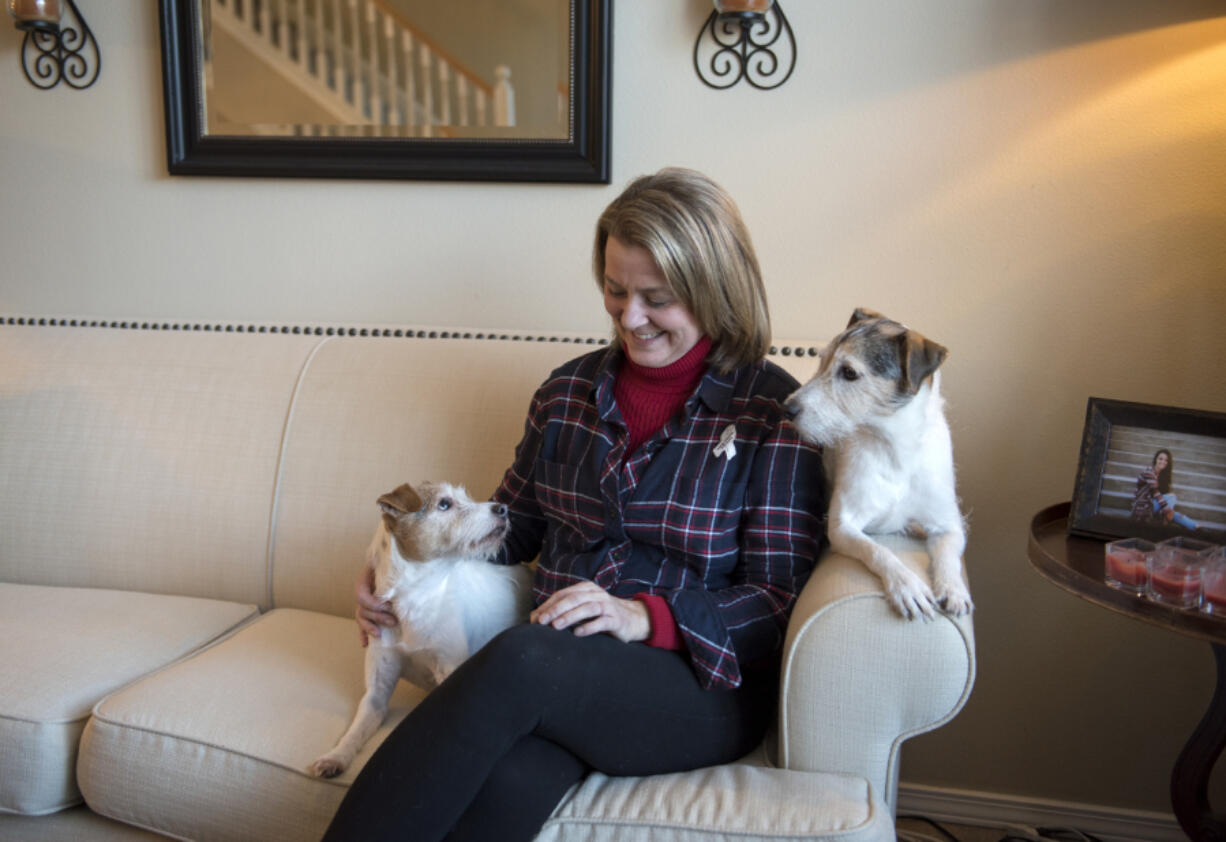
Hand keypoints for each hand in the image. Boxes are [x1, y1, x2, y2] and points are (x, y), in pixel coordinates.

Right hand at [355, 567, 397, 646]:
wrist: (397, 563)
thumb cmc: (394, 563)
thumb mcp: (389, 563)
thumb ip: (387, 565)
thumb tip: (388, 565)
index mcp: (364, 580)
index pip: (360, 595)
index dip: (373, 603)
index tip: (389, 606)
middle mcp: (363, 592)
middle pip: (363, 608)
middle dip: (377, 617)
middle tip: (394, 621)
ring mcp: (364, 603)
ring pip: (361, 618)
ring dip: (369, 627)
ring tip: (379, 635)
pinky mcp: (369, 611)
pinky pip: (362, 624)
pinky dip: (363, 634)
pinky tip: (365, 644)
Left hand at [530, 581, 650, 642]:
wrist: (632, 619)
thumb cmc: (601, 615)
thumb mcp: (582, 609)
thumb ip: (563, 610)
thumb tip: (534, 618)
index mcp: (586, 589)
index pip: (563, 594)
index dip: (549, 605)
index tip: (535, 618)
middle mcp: (596, 594)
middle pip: (573, 599)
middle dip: (556, 610)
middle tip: (542, 621)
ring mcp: (607, 606)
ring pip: (587, 608)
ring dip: (569, 617)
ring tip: (556, 626)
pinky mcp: (616, 619)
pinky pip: (601, 621)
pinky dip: (588, 627)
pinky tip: (577, 633)